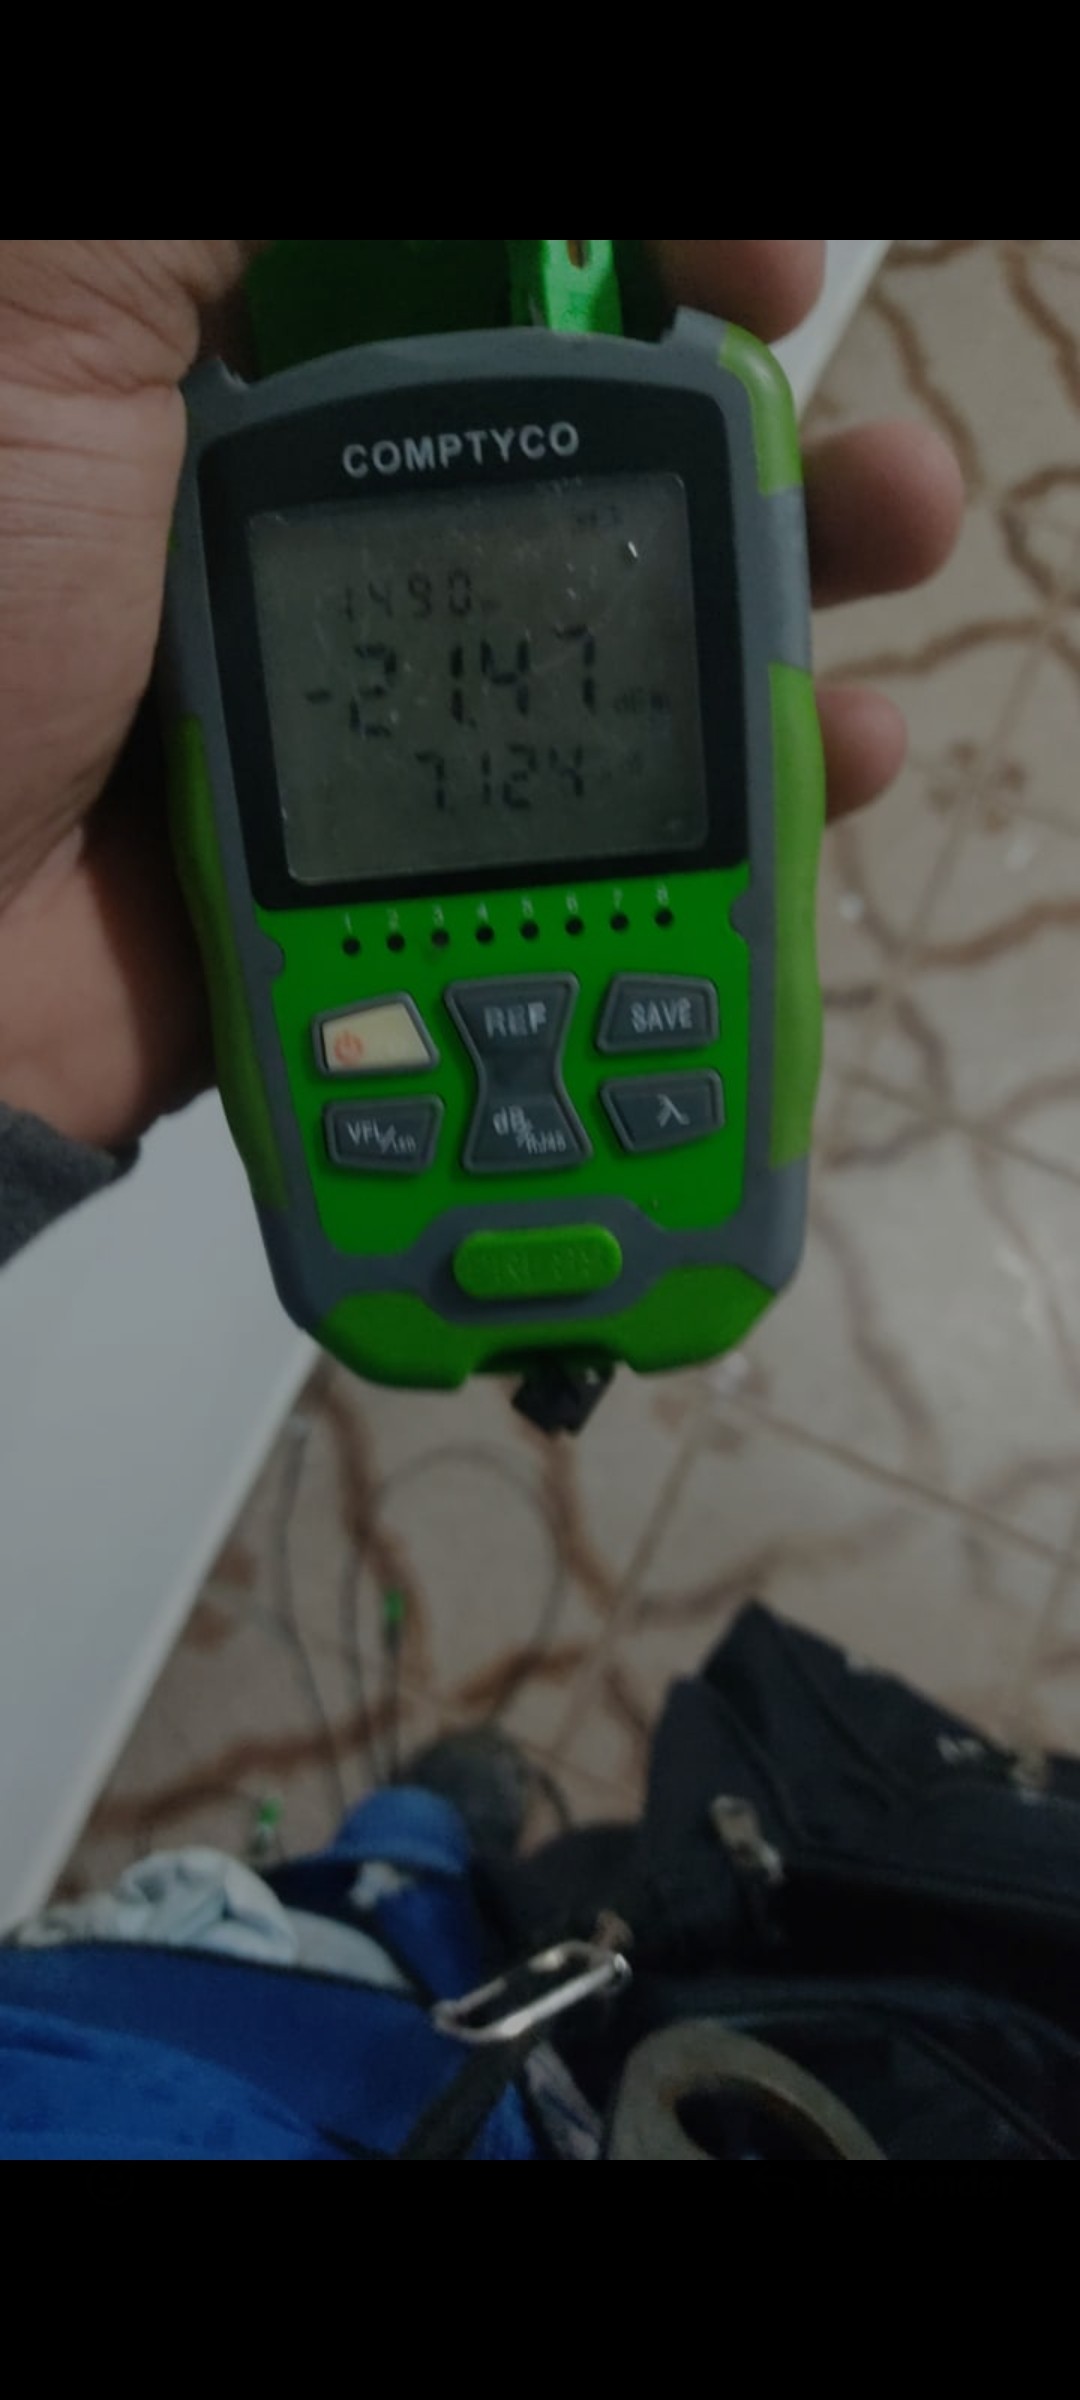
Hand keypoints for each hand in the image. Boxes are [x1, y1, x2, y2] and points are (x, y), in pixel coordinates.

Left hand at [0, 239, 962, 1150]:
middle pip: (587, 458)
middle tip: (869, 465)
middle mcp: (304, 524)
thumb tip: (505, 211)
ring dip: (785, 605)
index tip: (758, 276)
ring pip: (620, 640)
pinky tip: (828, 769)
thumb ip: (227, 202)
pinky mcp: (402, 875)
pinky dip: (732, 807)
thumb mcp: (43, 294)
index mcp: (222, 366)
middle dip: (755, 443)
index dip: (635, 258)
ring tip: (886, 577)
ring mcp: (363, 711)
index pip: (482, 274)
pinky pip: (597, 827)